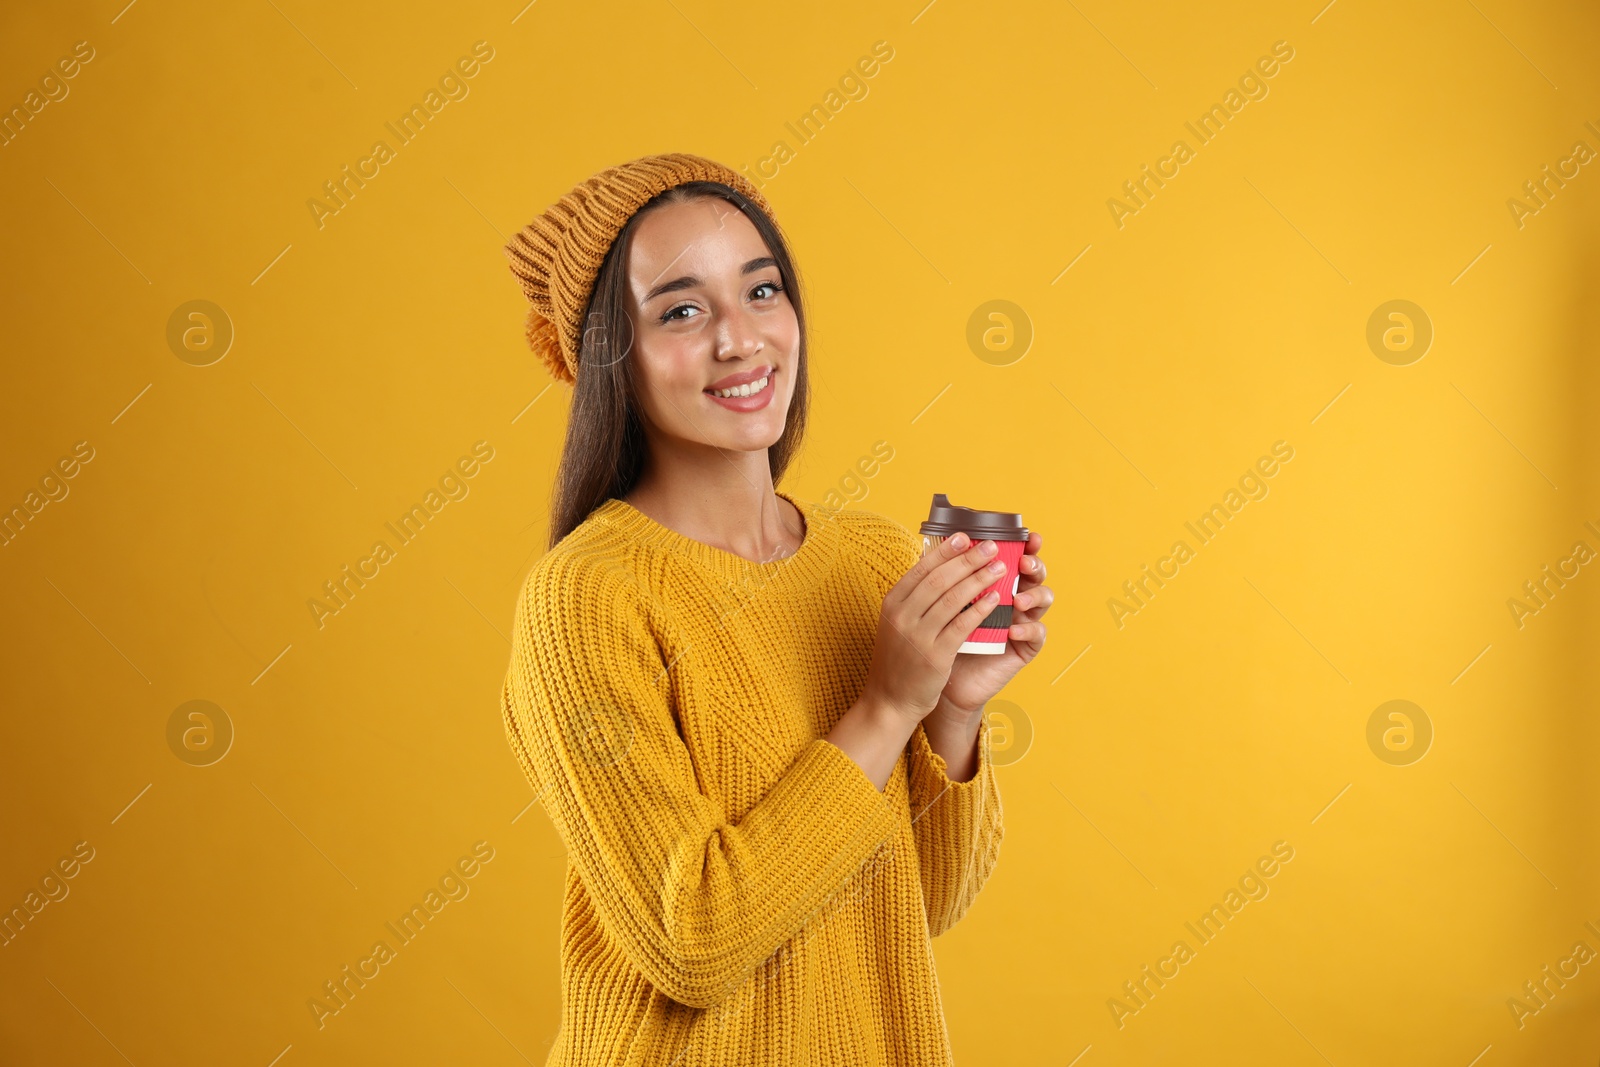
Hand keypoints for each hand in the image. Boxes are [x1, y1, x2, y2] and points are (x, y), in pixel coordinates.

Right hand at [861, 530, 1008, 723]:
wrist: (890, 700)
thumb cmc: (898, 660)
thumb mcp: (897, 623)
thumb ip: (914, 598)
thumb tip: (939, 567)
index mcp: (892, 603)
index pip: (921, 568)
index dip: (946, 551)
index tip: (965, 537)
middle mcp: (902, 616)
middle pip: (940, 579)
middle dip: (968, 560)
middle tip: (990, 547)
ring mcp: (918, 636)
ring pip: (953, 598)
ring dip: (979, 579)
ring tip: (999, 568)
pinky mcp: (935, 656)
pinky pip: (963, 625)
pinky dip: (981, 609)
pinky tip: (995, 599)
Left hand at [934, 530, 1052, 726]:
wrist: (938, 681)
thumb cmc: (938, 637)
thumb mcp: (940, 603)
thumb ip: (948, 578)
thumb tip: (943, 544)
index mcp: (996, 581)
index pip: (1015, 556)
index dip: (1025, 545)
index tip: (1027, 535)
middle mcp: (1012, 597)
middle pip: (1035, 573)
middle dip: (1035, 564)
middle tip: (1024, 562)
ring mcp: (1021, 620)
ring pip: (1043, 599)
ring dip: (1034, 595)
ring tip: (1017, 599)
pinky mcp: (1024, 647)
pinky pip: (1037, 634)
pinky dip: (1027, 629)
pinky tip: (1013, 630)